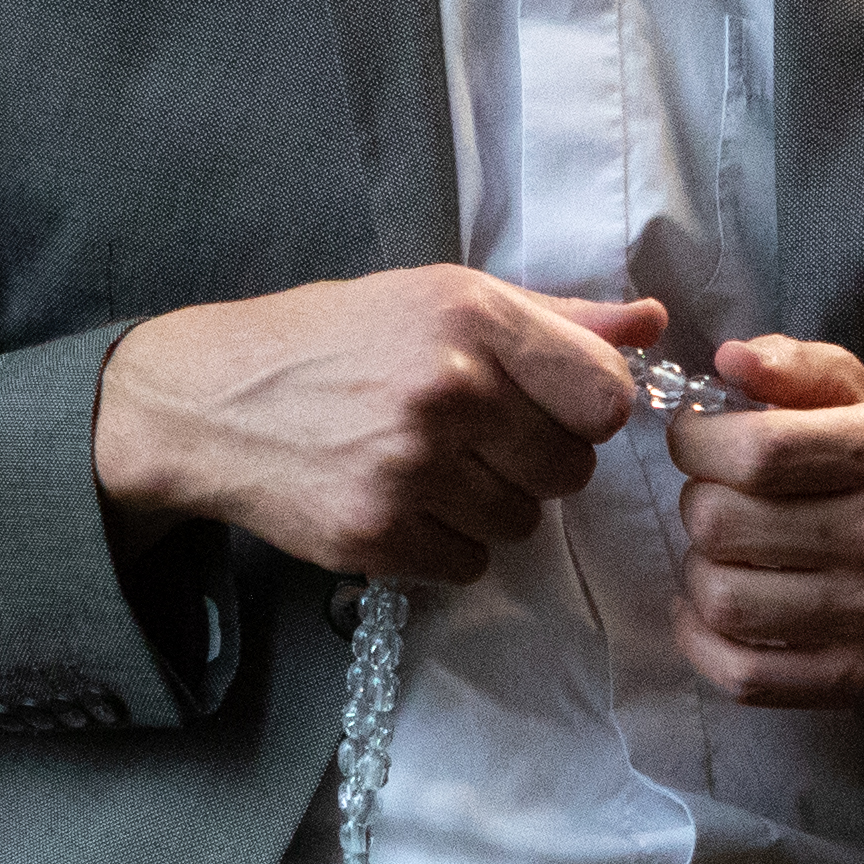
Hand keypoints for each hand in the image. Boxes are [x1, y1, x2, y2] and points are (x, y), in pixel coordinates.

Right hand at [96, 271, 664, 586]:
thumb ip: (554, 319)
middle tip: (475, 439)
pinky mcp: (377, 534)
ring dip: (489, 506)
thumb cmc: (335, 339)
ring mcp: (410, 467)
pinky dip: (443, 545)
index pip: (605, 397)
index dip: (585, 411)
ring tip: (427, 467)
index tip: (545, 407)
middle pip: (570, 468)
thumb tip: (654, 326)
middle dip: (535, 461)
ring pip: (523, 523)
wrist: (209, 401)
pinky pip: (468, 564)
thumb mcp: (439, 299)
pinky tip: (398, 501)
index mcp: (472, 315)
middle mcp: (447, 388)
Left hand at [659, 336, 863, 709]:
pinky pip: (743, 674)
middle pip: (723, 524)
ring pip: (724, 599)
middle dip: (699, 505)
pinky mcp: (854, 676)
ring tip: (723, 555)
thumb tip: (730, 359)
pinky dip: (703, 642)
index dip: (696, 443)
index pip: (755, 451)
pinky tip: (708, 612)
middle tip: (718, 501)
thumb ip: (794, 366)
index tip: (695, 442)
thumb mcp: (855, 401)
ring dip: (699, 573)